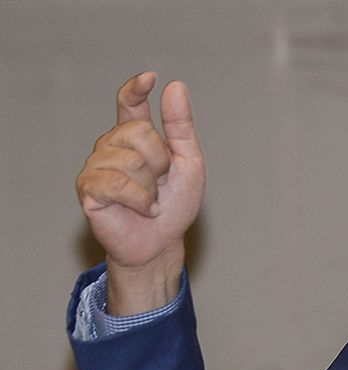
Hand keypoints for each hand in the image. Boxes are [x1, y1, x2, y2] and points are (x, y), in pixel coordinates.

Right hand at [76, 72, 205, 314]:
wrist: (161, 242)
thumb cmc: (174, 204)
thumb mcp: (188, 163)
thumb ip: (181, 127)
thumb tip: (175, 86)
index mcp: (135, 137)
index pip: (128, 103)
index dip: (135, 89)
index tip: (149, 78)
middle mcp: (111, 145)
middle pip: (139, 131)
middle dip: (161, 161)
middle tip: (161, 184)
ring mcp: (96, 165)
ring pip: (130, 159)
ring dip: (151, 186)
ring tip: (150, 200)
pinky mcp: (88, 188)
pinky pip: (118, 183)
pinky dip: (140, 200)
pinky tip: (144, 210)